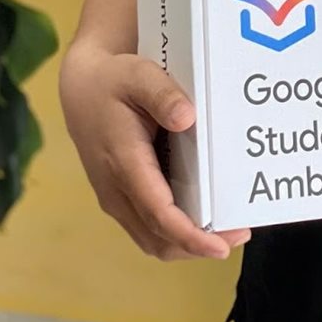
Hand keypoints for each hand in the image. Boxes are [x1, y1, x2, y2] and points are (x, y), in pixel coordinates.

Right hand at [59, 43, 251, 261]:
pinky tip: (203, 219)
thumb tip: (187, 118)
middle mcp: (116, 190)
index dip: (189, 236)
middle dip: (197, 246)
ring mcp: (116, 198)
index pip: (157, 212)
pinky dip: (176, 233)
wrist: (82, 88)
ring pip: (152, 239)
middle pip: (158, 238)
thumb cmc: (113, 80)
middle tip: (239, 233)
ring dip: (187, 244)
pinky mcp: (121, 197)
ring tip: (228, 231)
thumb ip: (162, 94)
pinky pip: (149, 227)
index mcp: (123, 162)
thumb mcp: (138, 75)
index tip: (220, 247)